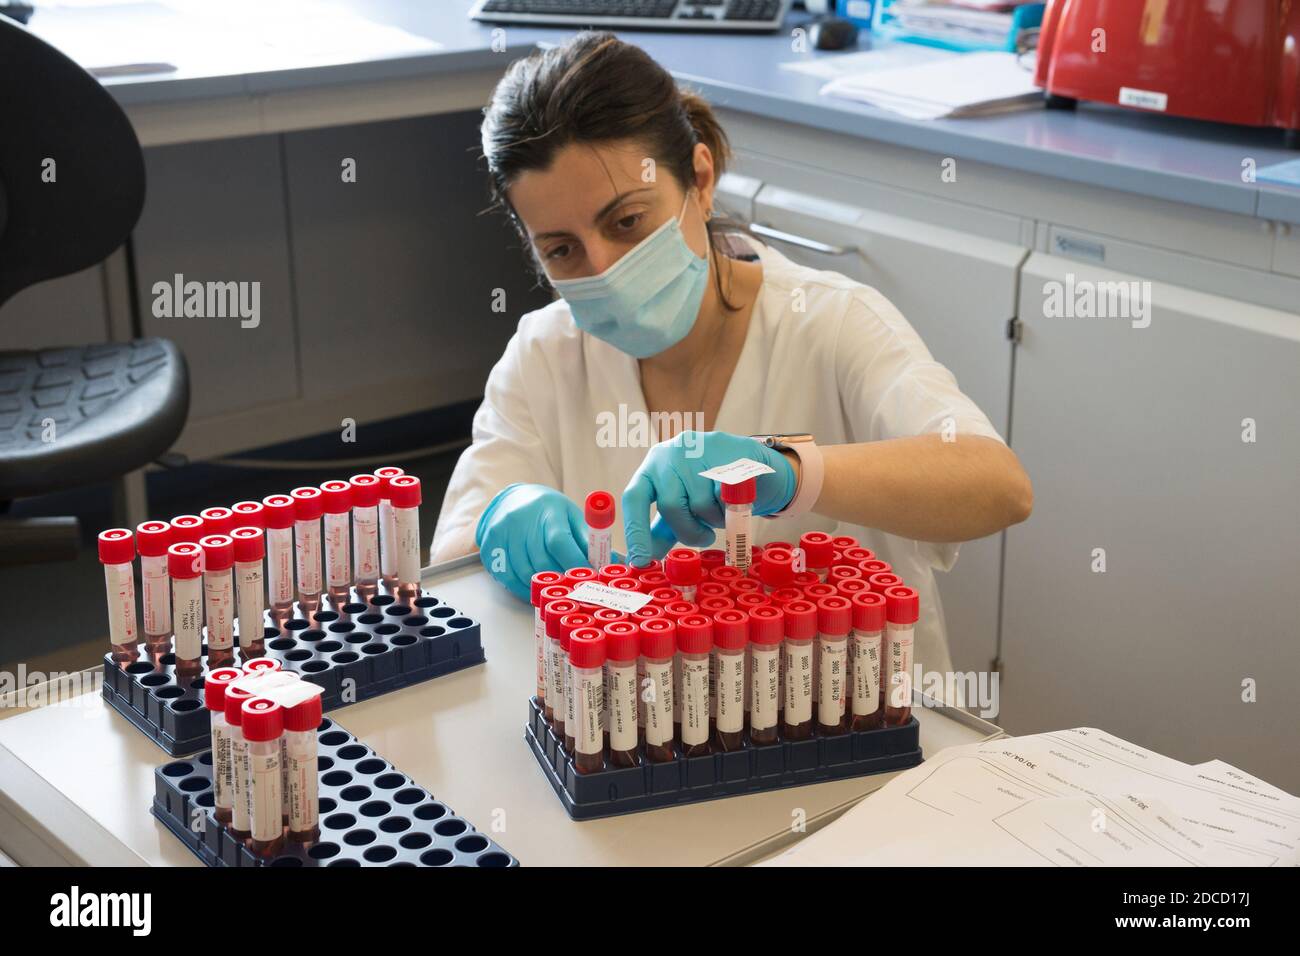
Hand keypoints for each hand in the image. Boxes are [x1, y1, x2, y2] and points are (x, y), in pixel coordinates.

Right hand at [475, 483, 594, 600]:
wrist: (512, 501)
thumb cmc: (548, 512)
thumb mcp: (571, 517)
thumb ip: (589, 541)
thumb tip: (614, 564)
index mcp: (547, 512)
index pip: (559, 541)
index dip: (574, 564)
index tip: (588, 580)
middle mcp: (522, 522)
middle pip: (541, 561)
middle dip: (561, 581)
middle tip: (575, 591)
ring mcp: (502, 535)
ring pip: (524, 573)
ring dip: (542, 588)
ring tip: (556, 592)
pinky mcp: (490, 548)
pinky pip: (508, 578)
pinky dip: (523, 589)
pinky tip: (535, 590)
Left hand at [622, 431, 795, 566]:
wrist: (749, 461)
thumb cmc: (709, 487)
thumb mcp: (682, 505)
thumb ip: (663, 528)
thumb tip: (644, 558)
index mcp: (653, 466)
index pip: (634, 497)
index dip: (636, 531)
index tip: (642, 560)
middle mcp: (672, 453)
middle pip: (670, 505)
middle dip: (688, 530)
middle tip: (705, 537)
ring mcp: (700, 449)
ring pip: (701, 504)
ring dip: (714, 519)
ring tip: (722, 509)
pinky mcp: (731, 454)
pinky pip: (726, 497)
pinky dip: (732, 509)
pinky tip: (737, 499)